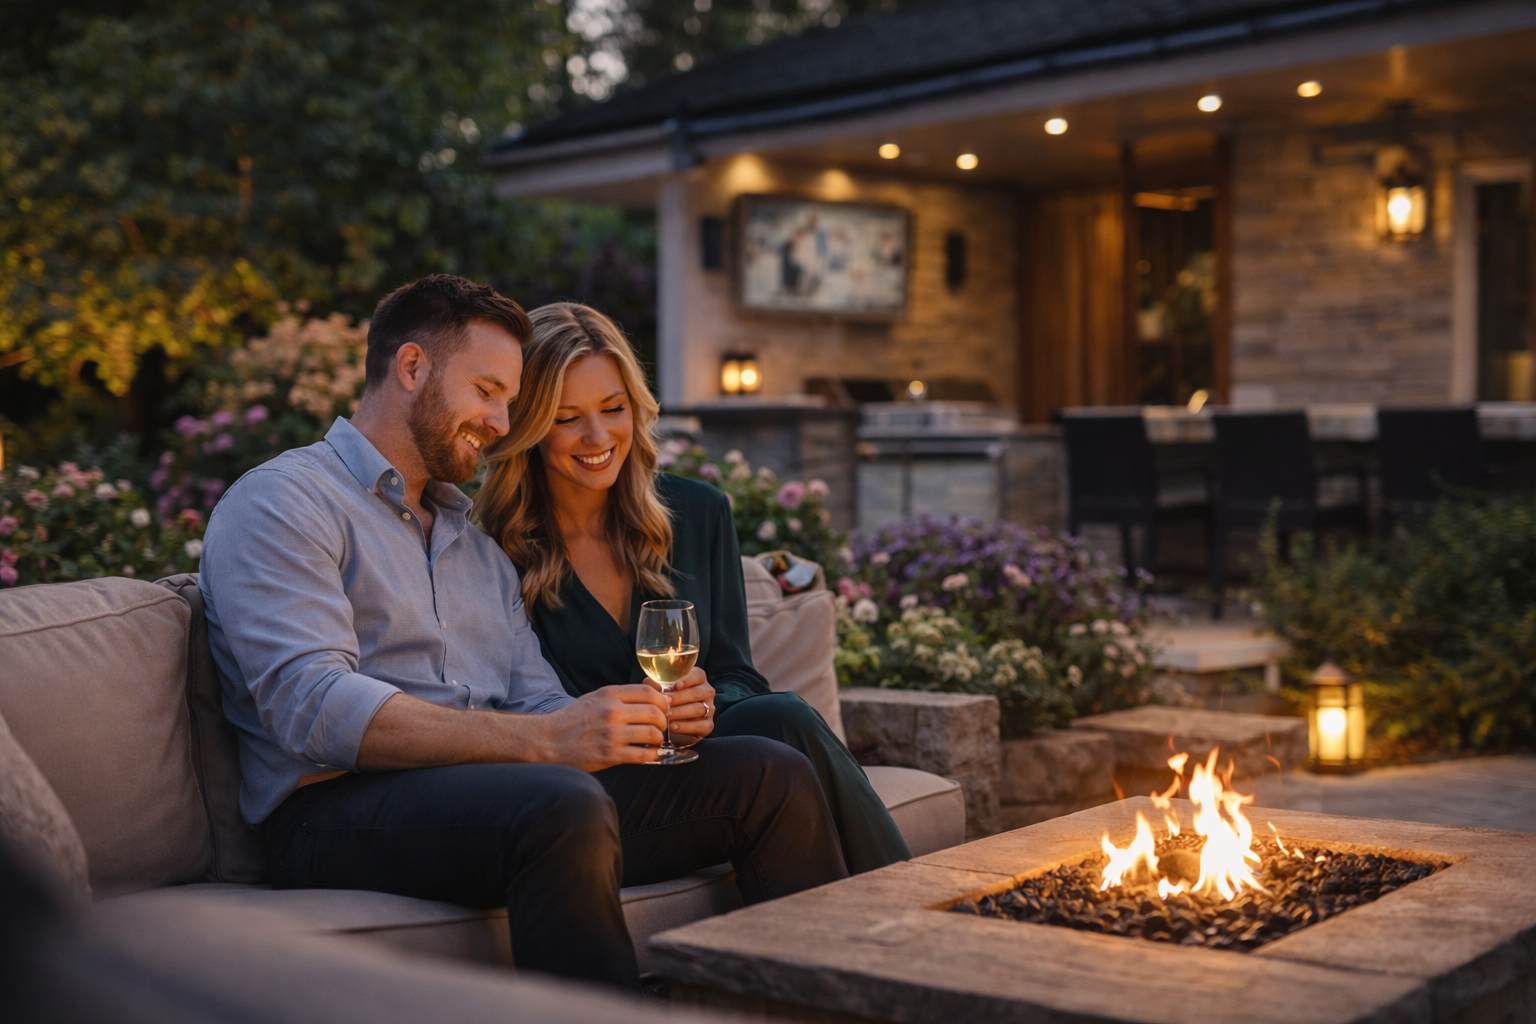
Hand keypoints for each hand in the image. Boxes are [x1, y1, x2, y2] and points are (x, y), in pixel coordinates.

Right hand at [540, 685, 668, 770]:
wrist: (548, 741)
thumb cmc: (573, 719)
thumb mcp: (596, 698)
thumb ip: (623, 694)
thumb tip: (654, 688)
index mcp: (609, 695)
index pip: (649, 692)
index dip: (663, 701)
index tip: (663, 709)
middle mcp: (612, 712)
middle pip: (655, 712)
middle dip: (663, 721)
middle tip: (660, 726)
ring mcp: (612, 734)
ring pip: (653, 733)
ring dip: (658, 738)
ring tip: (654, 741)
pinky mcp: (611, 754)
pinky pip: (643, 754)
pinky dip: (652, 754)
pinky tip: (648, 753)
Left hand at [654, 667, 714, 742]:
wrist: (672, 726)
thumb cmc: (667, 702)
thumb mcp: (660, 691)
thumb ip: (655, 684)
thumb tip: (651, 683)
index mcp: (698, 679)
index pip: (697, 675)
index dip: (687, 679)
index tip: (676, 685)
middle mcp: (707, 692)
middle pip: (697, 692)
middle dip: (679, 698)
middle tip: (665, 703)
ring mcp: (710, 708)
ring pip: (699, 709)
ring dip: (680, 712)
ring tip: (666, 715)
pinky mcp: (708, 725)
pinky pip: (699, 725)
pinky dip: (685, 726)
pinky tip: (672, 726)